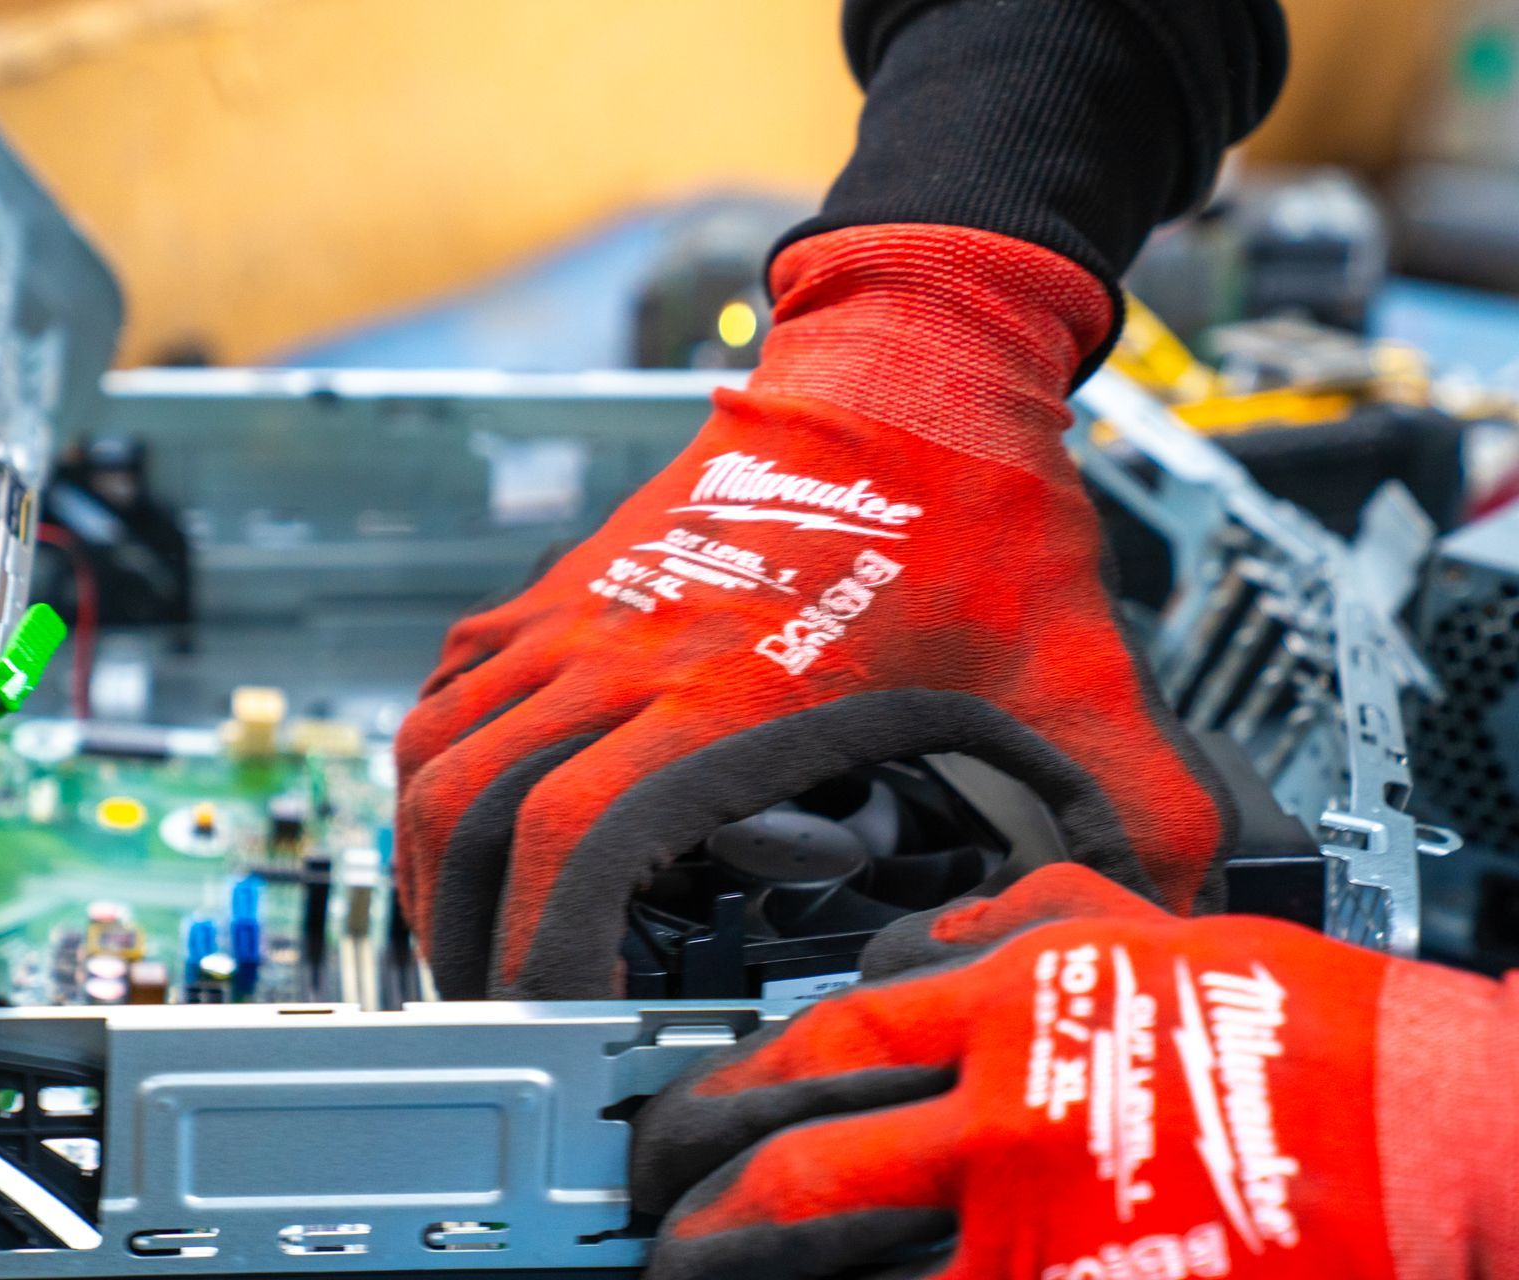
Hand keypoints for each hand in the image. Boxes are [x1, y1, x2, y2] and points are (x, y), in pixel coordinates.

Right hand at [394, 223, 1234, 998]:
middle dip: (471, 941)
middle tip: (508, 1021)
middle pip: (472, 816)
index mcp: (730, 696)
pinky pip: (454, 680)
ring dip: (433, 861)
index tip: (573, 1035)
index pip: (577, 849)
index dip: (551, 961)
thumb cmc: (979, 513)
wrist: (916, 358)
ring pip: (437, 751)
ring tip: (469, 941)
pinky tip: (469, 813)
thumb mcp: (1080, 681)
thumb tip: (1170, 928)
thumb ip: (1141, 818)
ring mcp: (585, 612)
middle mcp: (627, 653)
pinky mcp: (572, 586)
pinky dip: (437, 760)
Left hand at [629, 864, 1518, 1279]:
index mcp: (1017, 1005)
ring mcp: (1042, 1234)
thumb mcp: (1151, 930)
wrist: (1461, 1138)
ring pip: (837, 1277)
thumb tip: (896, 952)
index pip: (816, 1041)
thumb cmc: (1318, 1033)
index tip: (673, 1120)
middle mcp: (1008, 1116)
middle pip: (795, 1172)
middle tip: (649, 1230)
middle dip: (691, 1211)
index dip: (717, 1087)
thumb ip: (1007, 926)